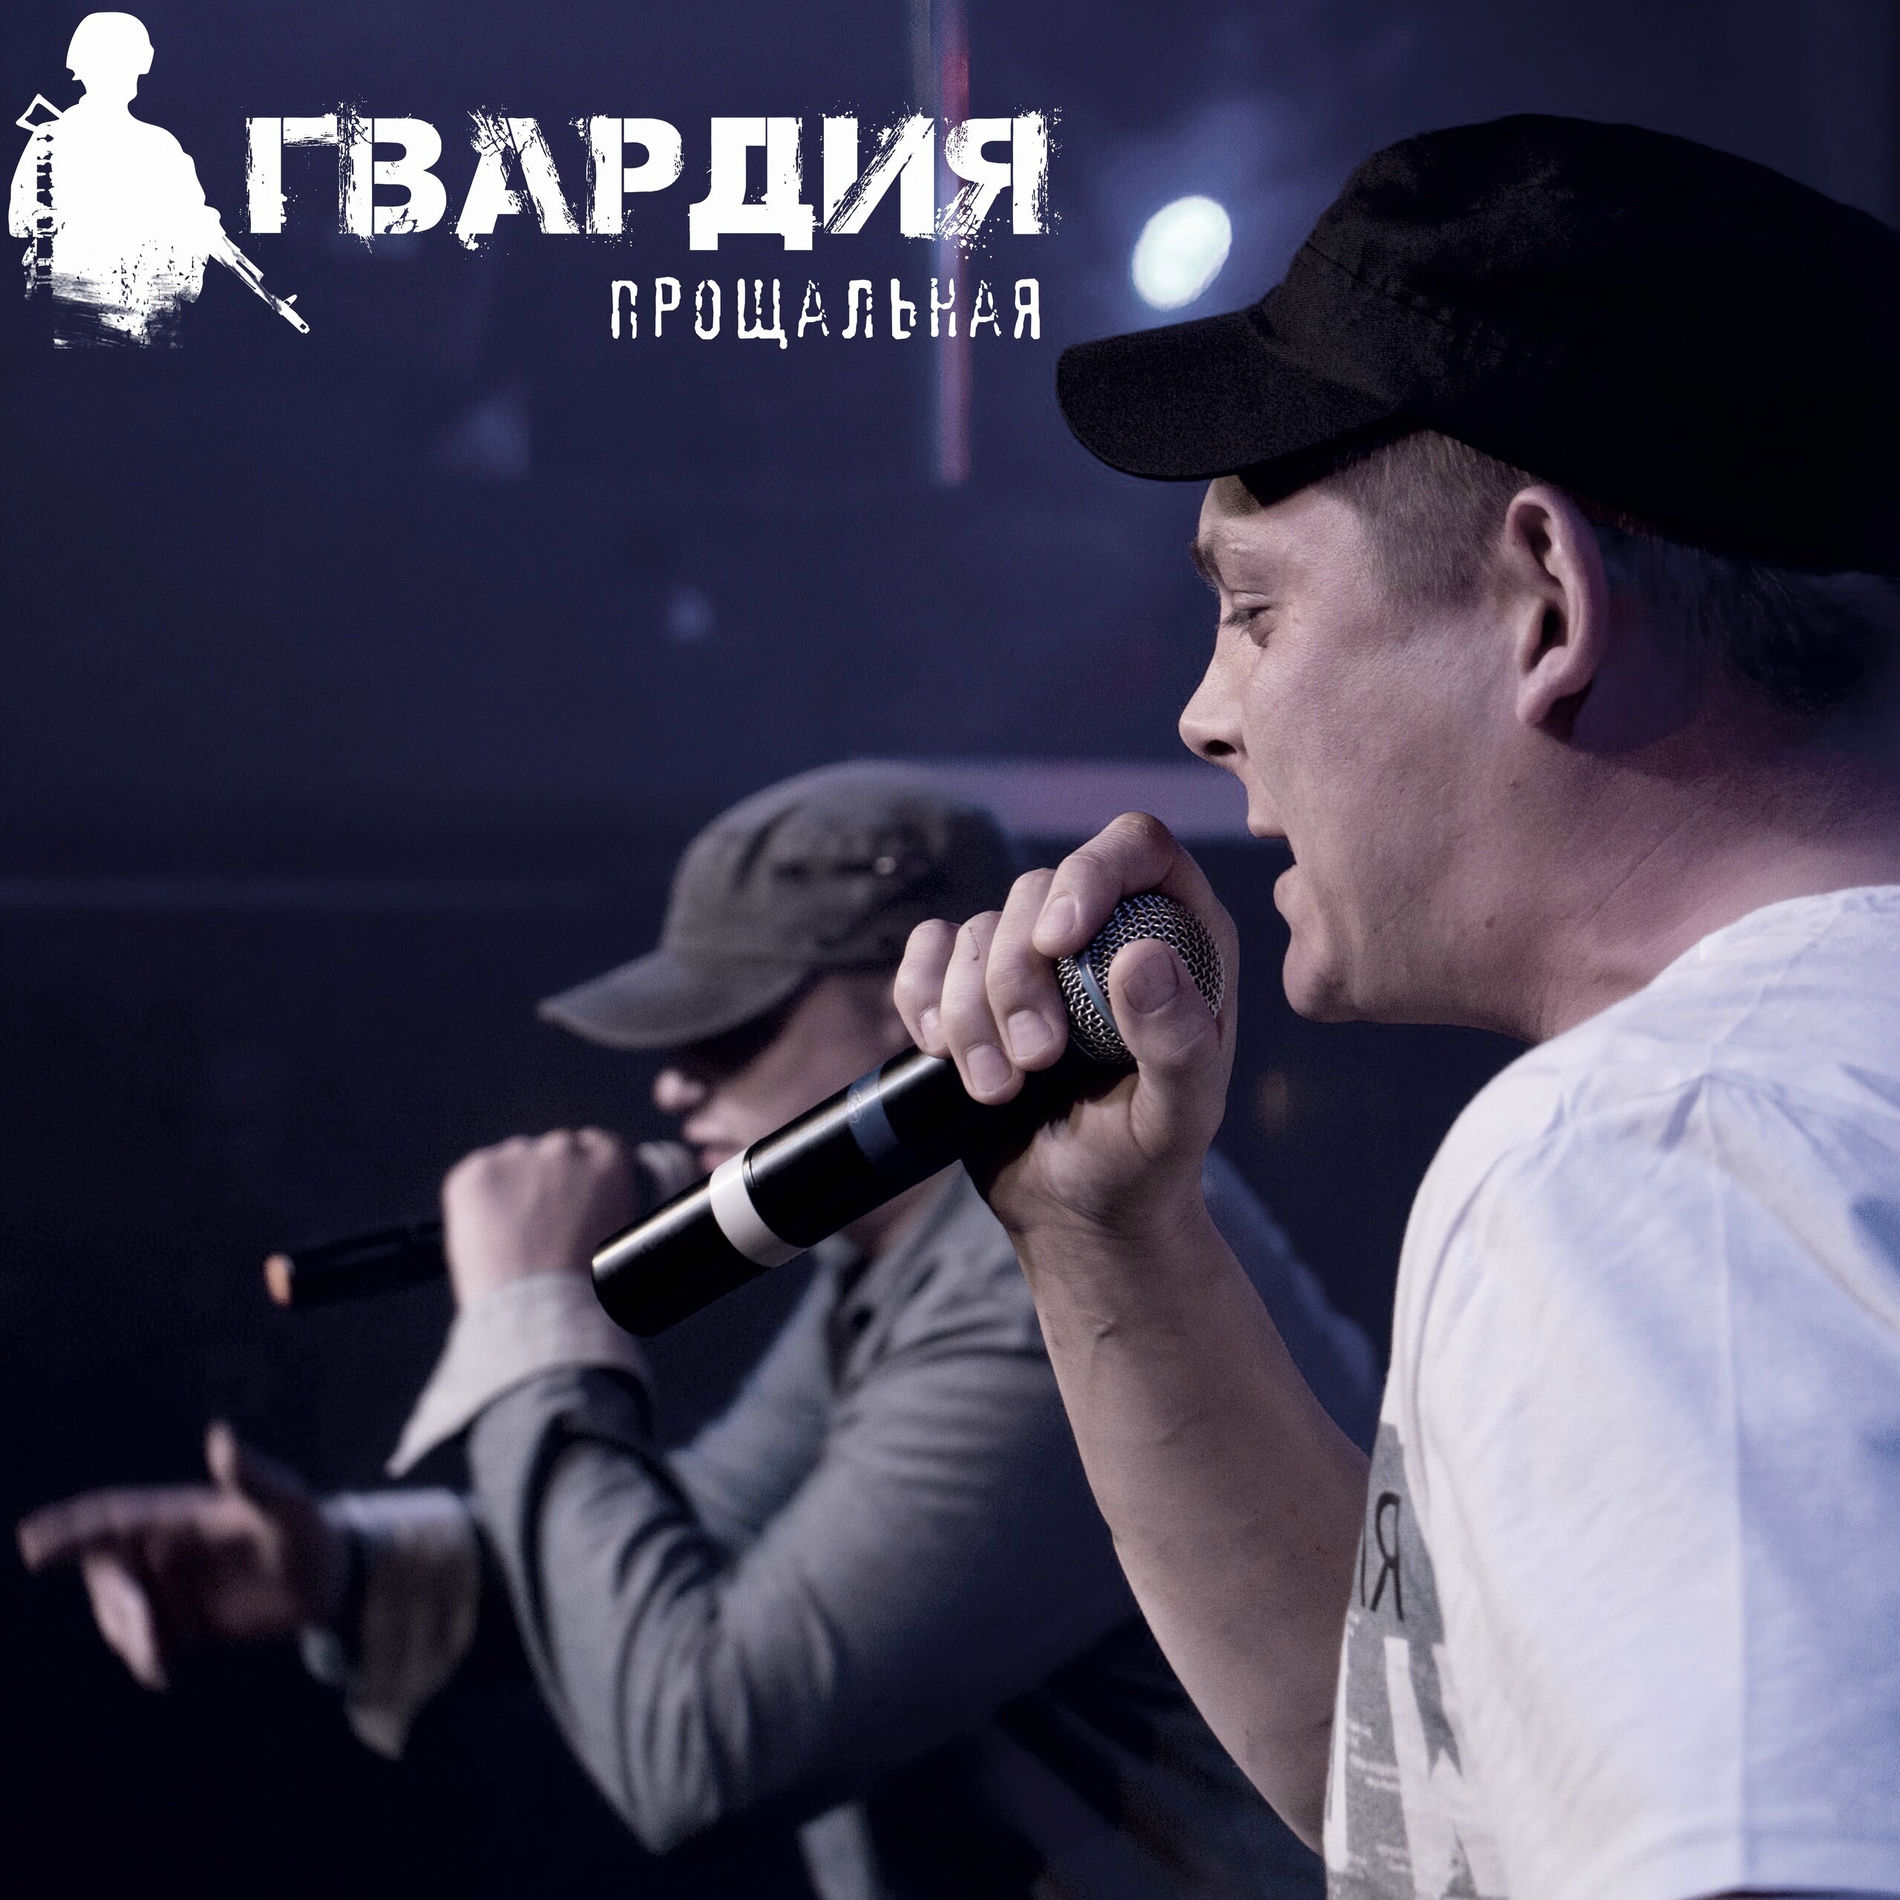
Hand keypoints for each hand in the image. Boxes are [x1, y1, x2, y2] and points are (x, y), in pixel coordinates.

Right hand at [15, 1422, 346, 1689]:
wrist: (326, 1580)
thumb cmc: (309, 1529)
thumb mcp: (289, 1504)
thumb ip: (255, 1477)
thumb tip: (220, 1434)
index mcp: (179, 1516)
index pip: (113, 1519)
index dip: (70, 1529)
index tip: (31, 1544)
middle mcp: (163, 1550)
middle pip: (107, 1577)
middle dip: (117, 1608)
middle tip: (149, 1639)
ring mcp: (168, 1588)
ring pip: (119, 1615)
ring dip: (130, 1639)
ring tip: (164, 1659)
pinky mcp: (179, 1624)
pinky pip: (142, 1645)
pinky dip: (144, 1659)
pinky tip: (166, 1669)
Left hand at [441, 1127, 640, 1308]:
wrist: (536, 1311)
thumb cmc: (588, 1290)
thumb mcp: (626, 1242)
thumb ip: (615, 1209)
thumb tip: (603, 1207)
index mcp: (608, 1161)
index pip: (597, 1144)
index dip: (585, 1171)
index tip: (576, 1193)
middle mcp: (563, 1149)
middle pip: (555, 1150)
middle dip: (549, 1178)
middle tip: (542, 1223)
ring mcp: (515, 1158)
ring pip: (514, 1161)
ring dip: (513, 1186)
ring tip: (510, 1235)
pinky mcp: (474, 1174)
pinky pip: (475, 1177)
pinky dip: (477, 1200)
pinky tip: (486, 1235)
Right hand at [892, 812, 1239, 1248]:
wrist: (1079, 1213)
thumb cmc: (1147, 1163)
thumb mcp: (1182, 1116)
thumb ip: (1176, 1041)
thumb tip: (1139, 956)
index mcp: (1179, 936)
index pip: (1133, 847)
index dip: (1090, 873)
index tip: (1057, 941)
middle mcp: (1105, 930)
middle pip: (1037, 889)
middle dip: (1018, 980)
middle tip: (1036, 1063)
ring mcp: (1033, 957)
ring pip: (977, 931)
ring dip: (971, 1013)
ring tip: (996, 1091)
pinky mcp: (972, 986)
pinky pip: (927, 951)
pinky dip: (922, 1000)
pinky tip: (943, 1054)